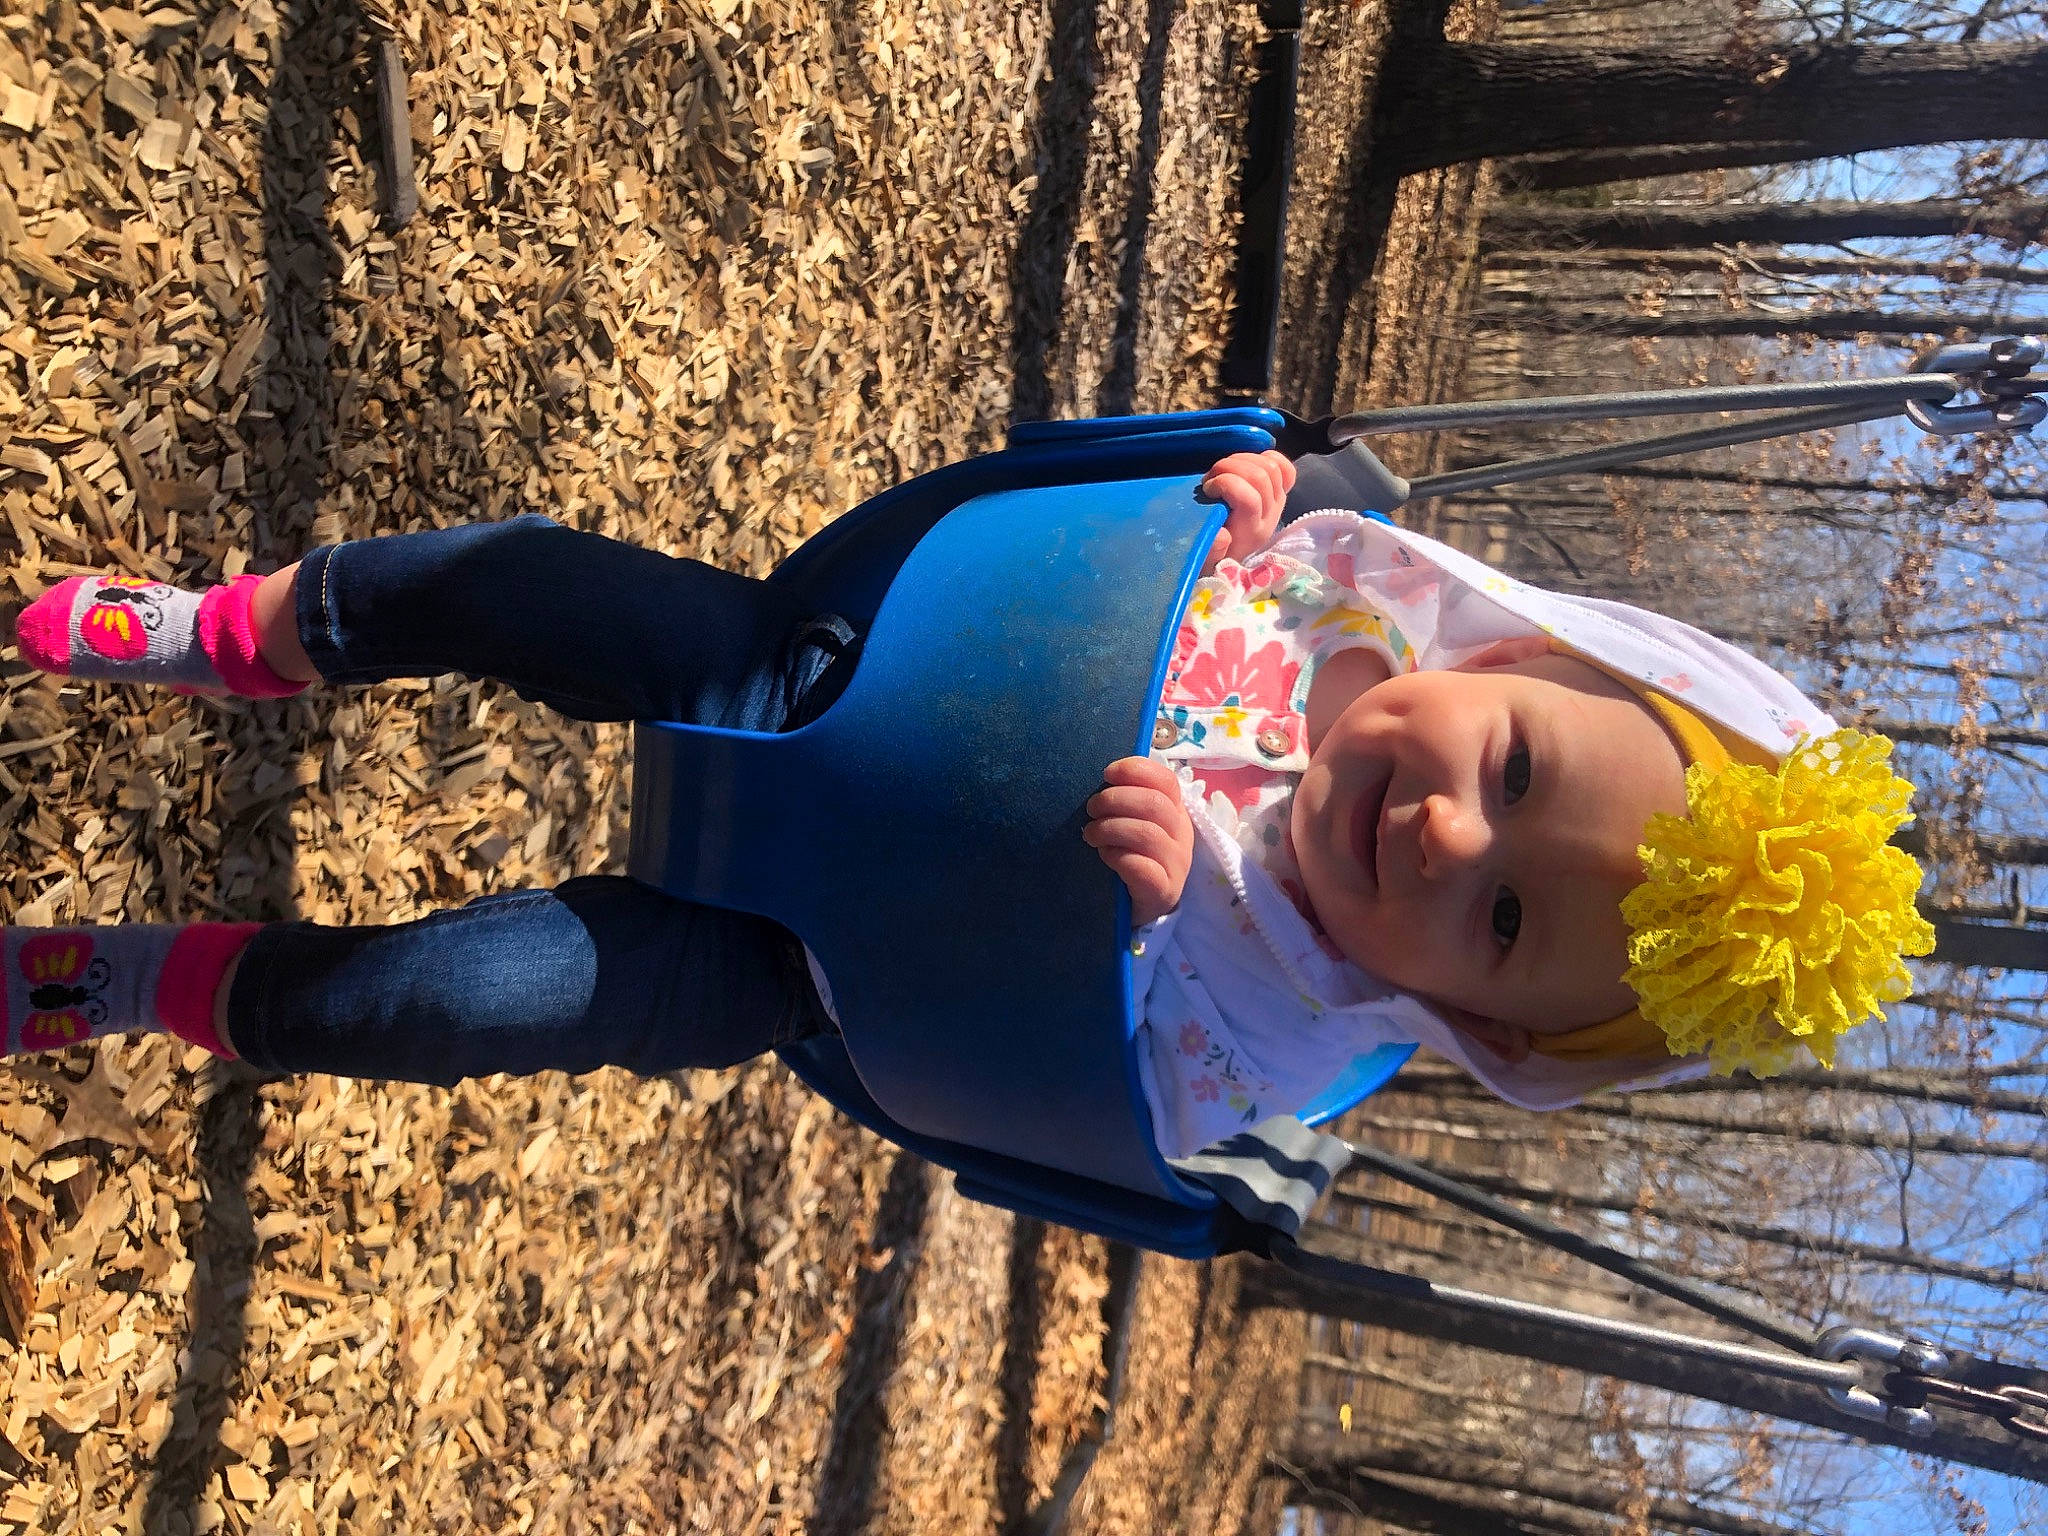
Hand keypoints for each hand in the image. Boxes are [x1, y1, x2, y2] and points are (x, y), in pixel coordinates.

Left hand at [1084, 756, 1193, 925]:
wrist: (1140, 908)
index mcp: (1175, 812)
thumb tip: (1104, 777)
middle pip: (1155, 804)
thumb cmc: (1133, 858)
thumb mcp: (1133, 824)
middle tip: (1091, 809)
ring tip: (1091, 835)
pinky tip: (1105, 856)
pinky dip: (1117, 856)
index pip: (1166, 780)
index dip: (1136, 770)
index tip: (1107, 774)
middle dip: (1115, 800)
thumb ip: (1126, 802)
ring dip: (1110, 828)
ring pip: (1147, 833)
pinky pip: (1141, 866)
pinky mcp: (1164, 890)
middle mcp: (1182, 834)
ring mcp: (1177, 864)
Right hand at [1199, 449, 1295, 573]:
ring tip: (1222, 471)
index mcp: (1251, 533)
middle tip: (1211, 478)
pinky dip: (1266, 457)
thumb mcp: (1204, 559)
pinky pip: (1285, 467)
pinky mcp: (1281, 492)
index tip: (1207, 489)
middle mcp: (1270, 516)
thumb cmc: (1210, 555)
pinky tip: (1246, 463)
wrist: (1228, 561)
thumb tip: (1222, 535)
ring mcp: (1278, 502)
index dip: (1225, 484)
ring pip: (1271, 466)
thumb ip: (1211, 551)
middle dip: (1229, 467)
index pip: (1249, 498)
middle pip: (1261, 476)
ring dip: (1241, 460)